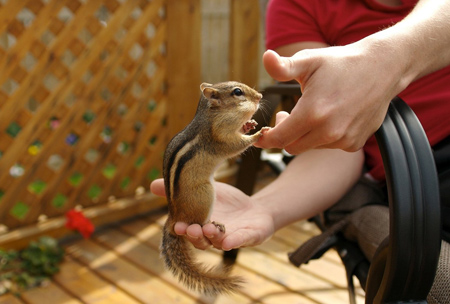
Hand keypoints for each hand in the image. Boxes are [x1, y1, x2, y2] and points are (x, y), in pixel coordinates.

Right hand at [150, 179, 274, 250]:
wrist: (255, 209)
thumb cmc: (226, 202)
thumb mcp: (203, 189)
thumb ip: (181, 188)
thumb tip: (151, 185)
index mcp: (199, 225)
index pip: (188, 230)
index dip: (181, 229)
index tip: (175, 225)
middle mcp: (211, 236)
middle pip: (200, 240)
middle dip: (194, 235)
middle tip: (189, 228)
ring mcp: (229, 238)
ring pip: (218, 242)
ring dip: (212, 236)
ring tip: (208, 227)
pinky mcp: (248, 238)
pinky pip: (240, 242)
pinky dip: (233, 242)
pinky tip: (228, 242)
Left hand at [257, 41, 408, 153]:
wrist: (383, 68)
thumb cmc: (341, 63)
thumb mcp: (309, 60)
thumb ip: (283, 66)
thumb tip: (265, 57)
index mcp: (312, 113)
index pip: (279, 139)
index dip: (266, 139)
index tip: (261, 135)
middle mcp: (329, 131)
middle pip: (292, 147)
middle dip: (284, 134)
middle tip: (286, 116)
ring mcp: (344, 139)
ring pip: (310, 147)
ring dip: (305, 135)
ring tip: (312, 112)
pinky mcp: (355, 143)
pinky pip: (330, 146)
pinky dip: (324, 136)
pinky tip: (330, 117)